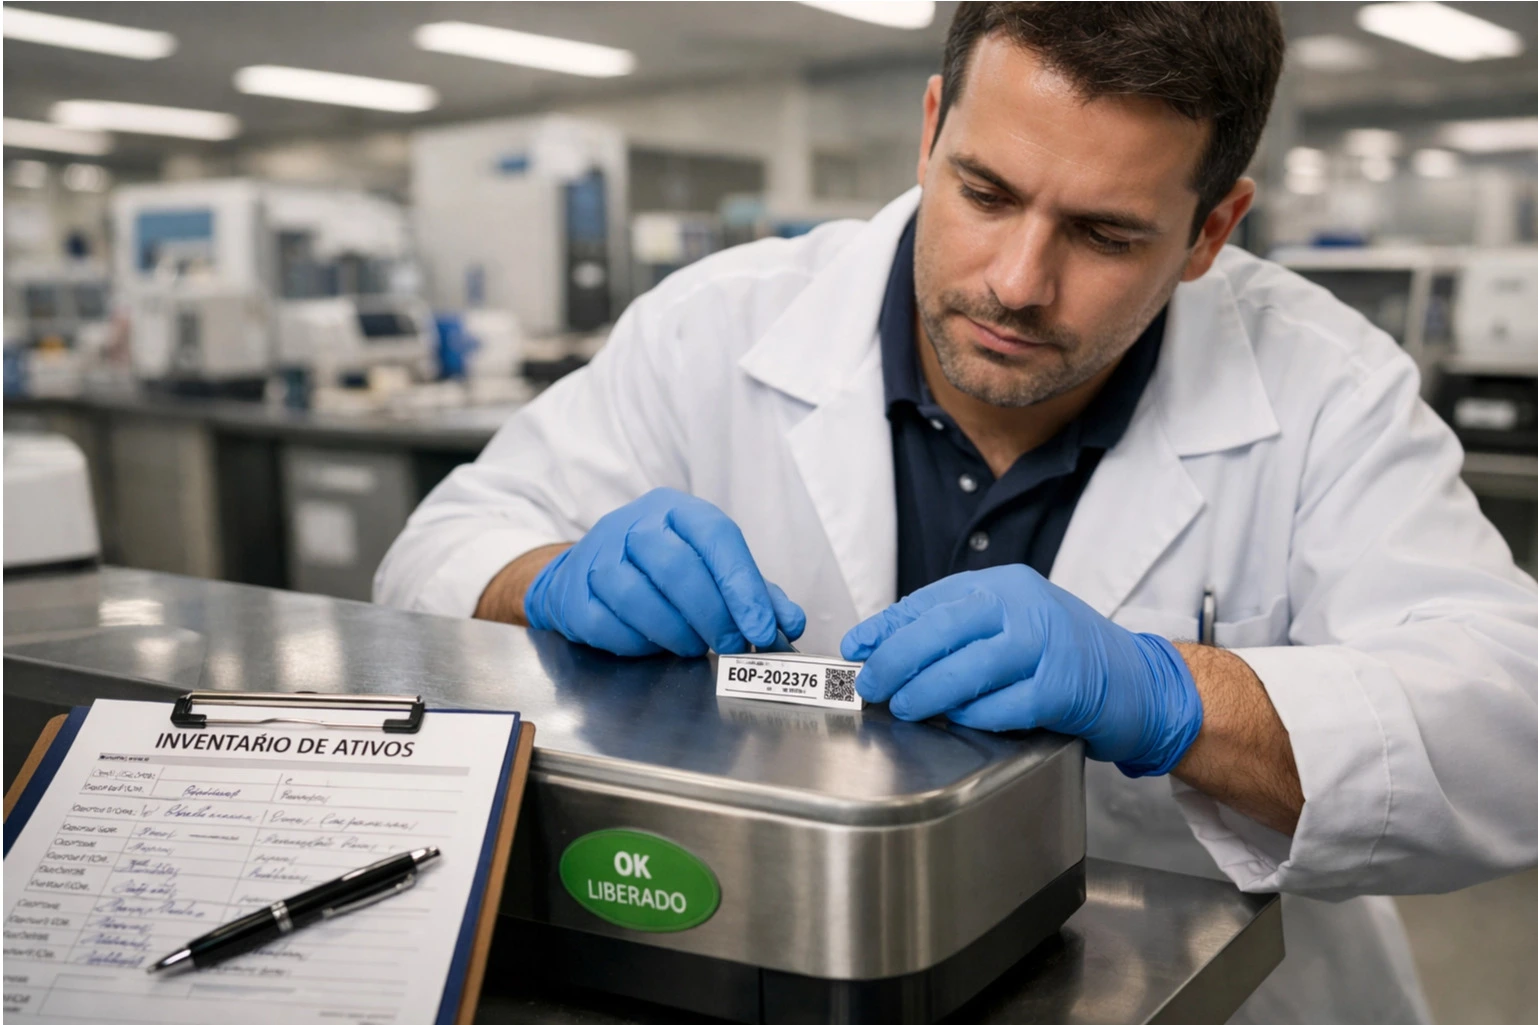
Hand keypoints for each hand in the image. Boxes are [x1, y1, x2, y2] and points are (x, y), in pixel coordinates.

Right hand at [524, 488, 804, 657]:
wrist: (587, 575)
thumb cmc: (662, 572)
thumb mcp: (712, 570)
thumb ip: (754, 594)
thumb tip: (789, 623)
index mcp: (676, 510)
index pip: (716, 537)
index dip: (743, 585)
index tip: (763, 628)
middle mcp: (634, 525)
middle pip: (676, 566)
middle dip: (712, 615)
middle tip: (733, 645)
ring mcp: (598, 557)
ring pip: (637, 595)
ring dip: (676, 632)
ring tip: (695, 646)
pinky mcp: (573, 594)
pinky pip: (607, 624)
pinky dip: (638, 642)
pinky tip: (655, 644)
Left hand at [840, 566, 1201, 776]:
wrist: (1140, 680)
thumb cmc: (1064, 656)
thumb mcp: (1009, 627)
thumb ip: (955, 633)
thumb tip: (883, 646)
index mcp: (1004, 585)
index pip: (932, 600)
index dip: (888, 626)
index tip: (856, 649)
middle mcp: (1025, 606)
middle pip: (944, 627)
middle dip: (897, 658)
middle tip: (871, 685)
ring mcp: (1047, 645)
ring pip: (970, 666)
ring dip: (928, 691)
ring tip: (903, 707)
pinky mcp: (1064, 688)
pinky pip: (1005, 705)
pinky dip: (975, 715)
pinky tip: (959, 720)